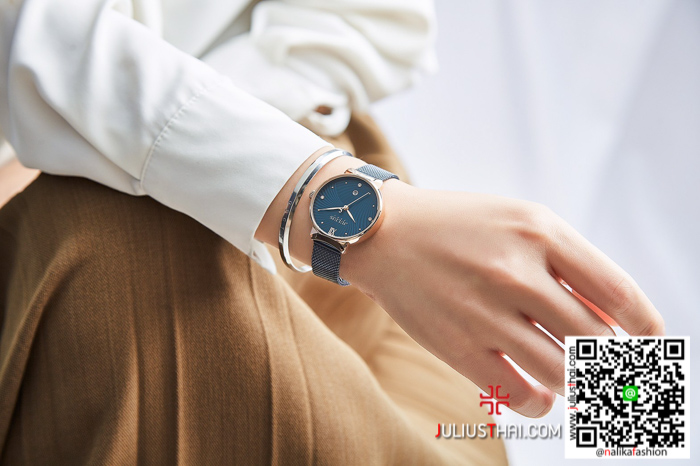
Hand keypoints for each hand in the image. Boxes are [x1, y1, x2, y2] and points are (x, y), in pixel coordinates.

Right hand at [342, 182, 663, 417]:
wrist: (384, 233)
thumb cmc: (460, 226)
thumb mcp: (519, 220)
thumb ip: (570, 262)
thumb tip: (616, 323)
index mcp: (539, 232)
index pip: (618, 293)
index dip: (645, 325)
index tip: (648, 339)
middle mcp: (515, 272)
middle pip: (594, 340)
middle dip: (611, 361)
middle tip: (608, 366)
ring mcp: (483, 312)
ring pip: (562, 372)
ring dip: (578, 384)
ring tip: (573, 378)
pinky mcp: (456, 346)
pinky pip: (520, 394)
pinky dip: (540, 400)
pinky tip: (539, 390)